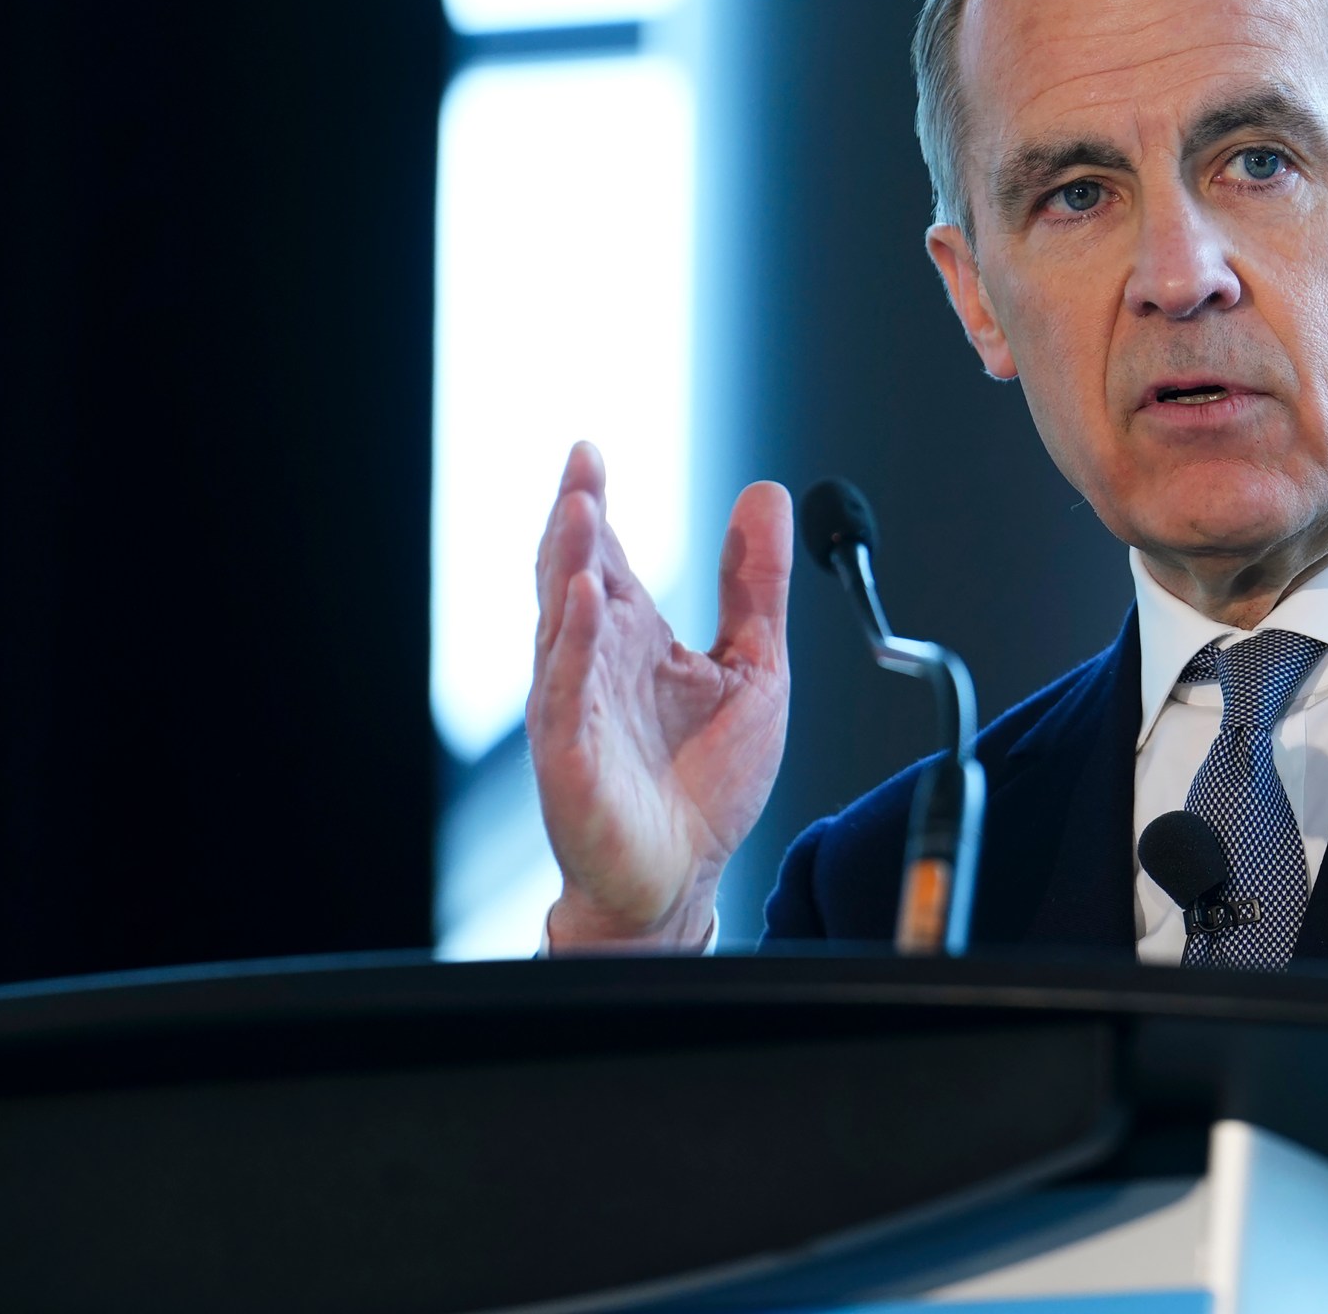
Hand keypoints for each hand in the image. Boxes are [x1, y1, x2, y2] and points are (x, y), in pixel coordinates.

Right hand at [528, 442, 793, 949]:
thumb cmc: (706, 782)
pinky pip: (566, 693)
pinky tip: (583, 602)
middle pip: (573, 576)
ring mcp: (577, 707)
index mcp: (633, 639)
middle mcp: (596, 664)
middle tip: (582, 467)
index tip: (589, 452)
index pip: (605, 556)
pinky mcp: (572, 756)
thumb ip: (755, 586)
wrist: (686, 876)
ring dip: (567, 565)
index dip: (593, 504)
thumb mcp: (755, 665)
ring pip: (562, 624)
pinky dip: (573, 646)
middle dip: (574, 520)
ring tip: (576, 510)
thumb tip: (765, 497)